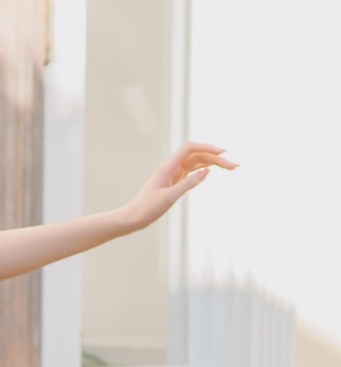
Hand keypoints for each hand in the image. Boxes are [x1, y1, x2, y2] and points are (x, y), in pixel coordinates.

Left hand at [119, 141, 238, 231]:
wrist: (131, 219)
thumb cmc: (146, 209)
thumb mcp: (170, 197)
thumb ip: (189, 183)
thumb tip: (207, 171)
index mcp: (167, 167)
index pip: (190, 148)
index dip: (208, 147)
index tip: (223, 154)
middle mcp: (170, 167)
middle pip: (196, 156)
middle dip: (216, 158)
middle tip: (234, 166)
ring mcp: (172, 174)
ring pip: (195, 163)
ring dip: (212, 163)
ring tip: (230, 168)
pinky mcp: (172, 182)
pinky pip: (190, 171)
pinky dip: (203, 169)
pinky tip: (213, 171)